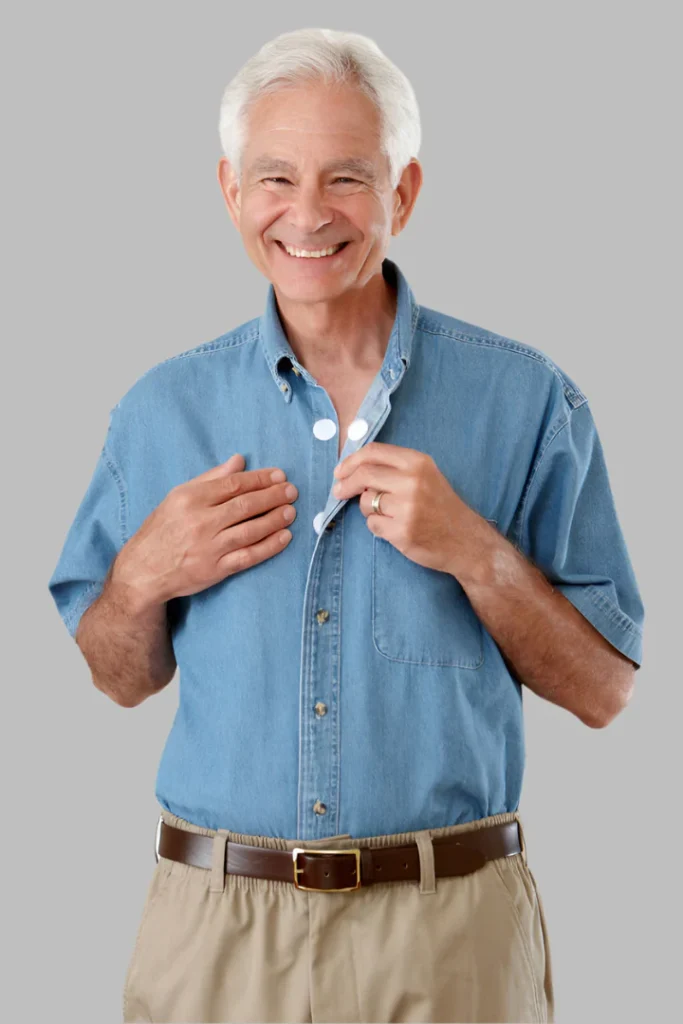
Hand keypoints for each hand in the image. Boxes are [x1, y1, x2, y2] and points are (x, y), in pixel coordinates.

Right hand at [112, 453, 297, 604]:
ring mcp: (209, 548)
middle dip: (272, 496)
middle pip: (245, 505)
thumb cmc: (162, 530)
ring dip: (274, 519)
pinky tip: (284, 537)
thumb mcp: (178, 497)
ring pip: (250, 530)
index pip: (233, 484)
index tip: (279, 476)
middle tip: (292, 491)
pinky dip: (269, 547)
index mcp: (190, 499)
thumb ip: (210, 478)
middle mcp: (200, 522)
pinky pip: (248, 556)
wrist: (143, 570)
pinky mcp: (215, 570)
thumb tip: (239, 460)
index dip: (260, 479)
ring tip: (291, 511)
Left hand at [332, 442, 484, 574]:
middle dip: (345, 484)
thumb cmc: (441, 506)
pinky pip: (372, 524)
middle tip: (338, 491)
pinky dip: (378, 526)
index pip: (373, 452)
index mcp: (418, 462)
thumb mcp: (425, 476)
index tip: (340, 471)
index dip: (351, 461)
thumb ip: (394, 468)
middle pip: (364, 475)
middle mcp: (413, 481)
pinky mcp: (402, 531)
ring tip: (389, 514)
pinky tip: (395, 528)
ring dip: (368, 508)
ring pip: (365, 502)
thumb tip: (353, 468)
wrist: (466, 540)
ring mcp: (407, 508)